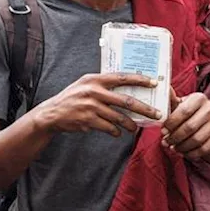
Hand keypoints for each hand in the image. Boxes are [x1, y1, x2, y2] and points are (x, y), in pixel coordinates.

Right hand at [32, 73, 160, 136]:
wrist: (51, 114)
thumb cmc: (72, 98)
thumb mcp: (84, 86)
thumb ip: (102, 85)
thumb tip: (128, 88)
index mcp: (93, 80)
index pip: (121, 77)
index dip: (139, 79)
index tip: (154, 83)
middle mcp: (93, 91)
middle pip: (126, 100)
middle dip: (145, 109)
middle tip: (157, 114)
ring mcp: (90, 106)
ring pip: (119, 117)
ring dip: (130, 125)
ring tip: (135, 128)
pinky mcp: (88, 120)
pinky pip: (109, 128)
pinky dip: (115, 132)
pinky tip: (116, 132)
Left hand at [163, 91, 209, 160]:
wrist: (208, 126)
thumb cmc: (188, 115)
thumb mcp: (179, 107)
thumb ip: (170, 101)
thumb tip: (163, 88)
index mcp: (199, 98)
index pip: (184, 111)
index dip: (171, 123)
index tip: (162, 131)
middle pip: (190, 127)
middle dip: (174, 137)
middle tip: (165, 142)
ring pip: (197, 139)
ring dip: (182, 146)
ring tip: (172, 148)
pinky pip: (205, 148)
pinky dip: (191, 153)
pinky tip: (183, 153)